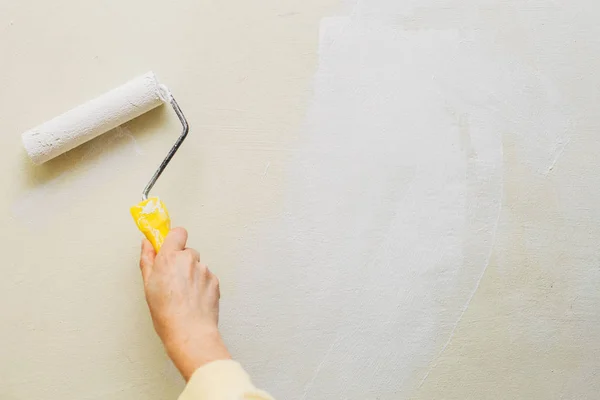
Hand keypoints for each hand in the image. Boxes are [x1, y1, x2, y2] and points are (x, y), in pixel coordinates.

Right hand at [139, 227, 230, 380]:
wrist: (190, 332)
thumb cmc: (166, 313)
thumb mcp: (148, 286)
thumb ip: (148, 260)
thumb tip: (147, 244)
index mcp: (169, 258)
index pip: (177, 233)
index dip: (173, 240)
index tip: (168, 247)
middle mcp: (189, 259)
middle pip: (187, 251)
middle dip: (181, 261)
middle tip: (173, 281)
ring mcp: (204, 270)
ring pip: (197, 266)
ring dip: (192, 274)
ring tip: (184, 295)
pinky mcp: (215, 281)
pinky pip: (207, 277)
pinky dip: (201, 285)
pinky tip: (194, 299)